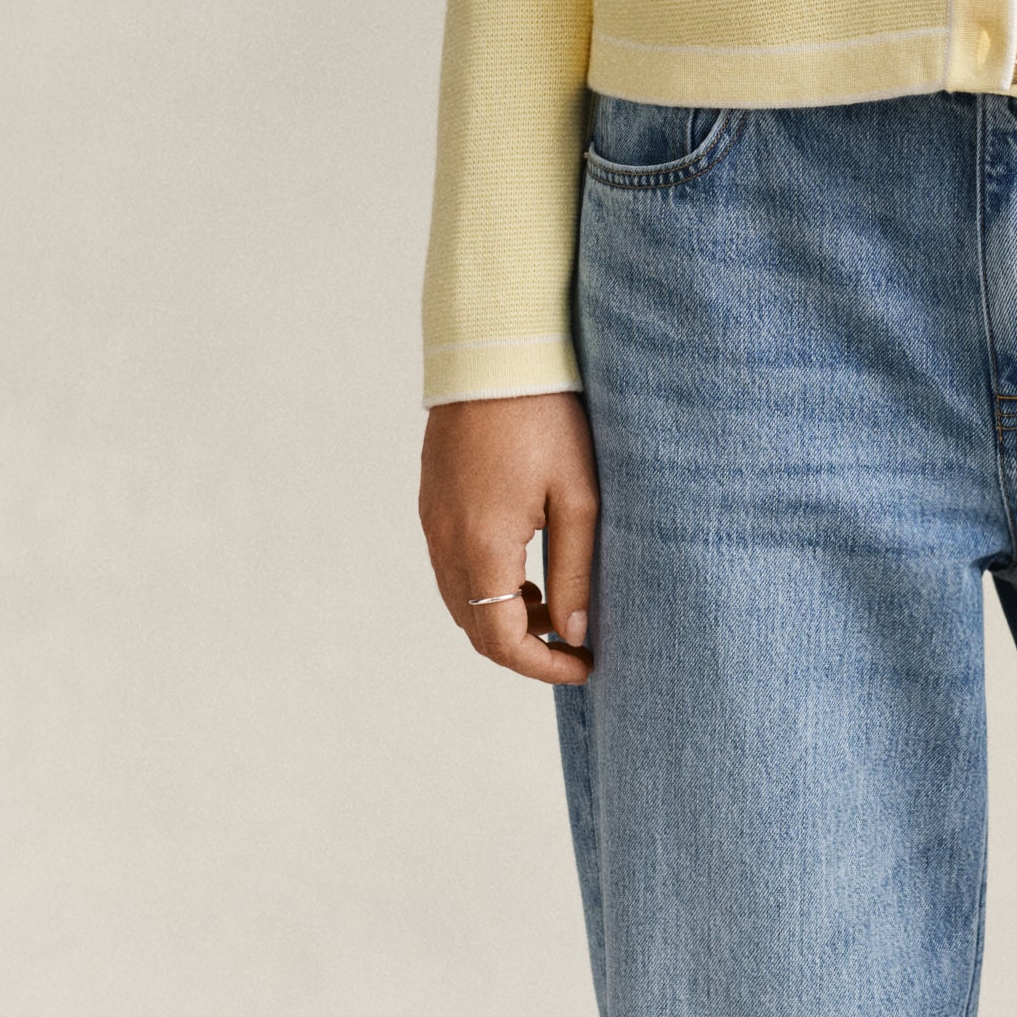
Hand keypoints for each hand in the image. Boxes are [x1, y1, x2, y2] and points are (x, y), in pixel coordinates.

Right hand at [418, 392, 599, 686]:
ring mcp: (432, 519)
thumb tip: (575, 631)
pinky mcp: (431, 499)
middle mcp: (445, 541)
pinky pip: (450, 565)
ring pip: (460, 599)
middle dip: (524, 646)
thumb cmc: (547, 416)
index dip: (544, 666)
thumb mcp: (578, 495)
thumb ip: (576, 570)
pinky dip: (483, 585)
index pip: (501, 640)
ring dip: (502, 616)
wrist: (495, 351)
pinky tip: (522, 565)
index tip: (585, 664)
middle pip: (475, 627)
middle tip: (574, 640)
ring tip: (553, 602)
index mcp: (482, 546)